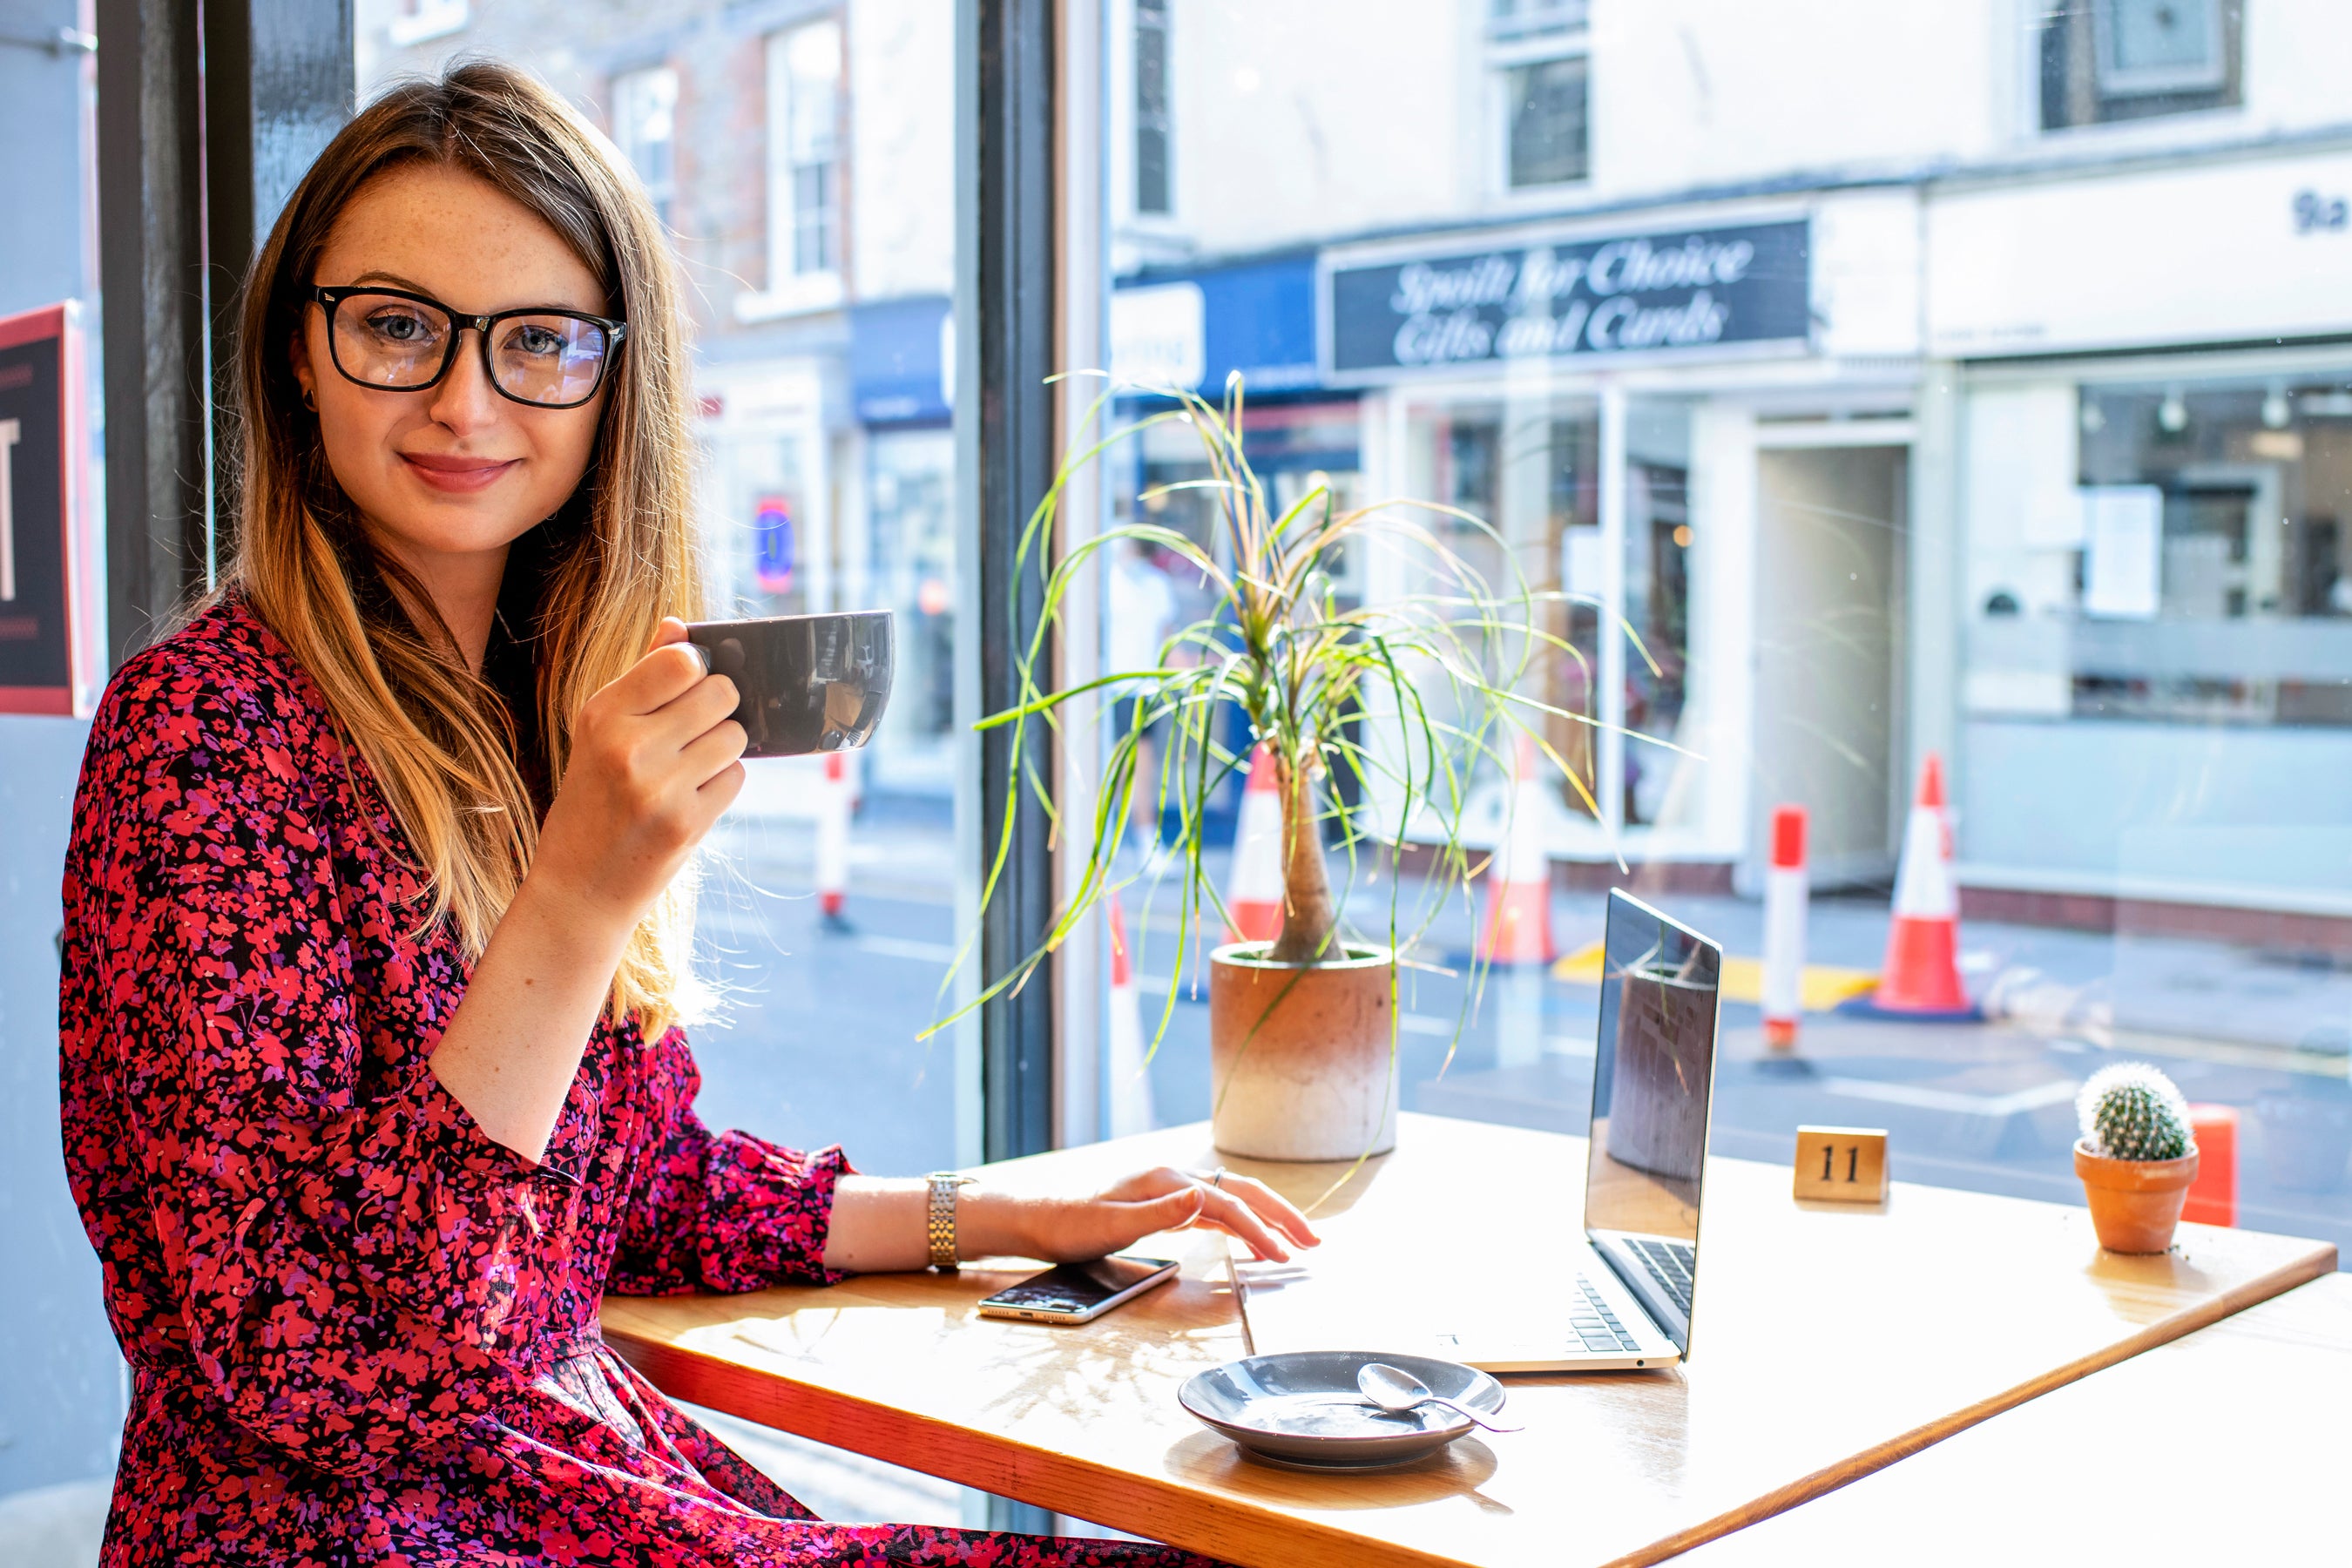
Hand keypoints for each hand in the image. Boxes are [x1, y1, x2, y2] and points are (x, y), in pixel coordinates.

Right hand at [532, 618, 745, 928]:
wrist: (580, 887)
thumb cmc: (592, 800)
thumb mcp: (598, 733)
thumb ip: (643, 678)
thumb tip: (679, 625)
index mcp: (602, 715)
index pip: (681, 660)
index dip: (696, 669)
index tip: (687, 685)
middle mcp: (630, 747)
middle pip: (720, 694)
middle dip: (718, 708)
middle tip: (692, 731)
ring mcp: (661, 788)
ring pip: (735, 736)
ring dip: (722, 749)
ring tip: (687, 768)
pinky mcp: (688, 824)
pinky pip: (736, 777)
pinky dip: (722, 784)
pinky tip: (689, 798)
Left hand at [967, 1166, 1321, 1263]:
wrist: (1045, 1219)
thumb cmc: (1074, 1225)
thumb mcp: (1113, 1224)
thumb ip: (1160, 1212)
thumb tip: (1202, 1196)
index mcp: (1168, 1180)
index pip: (1227, 1203)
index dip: (1260, 1228)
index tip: (1284, 1255)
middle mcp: (1177, 1179)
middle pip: (1243, 1192)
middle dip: (1281, 1215)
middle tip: (1314, 1242)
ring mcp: (1175, 1190)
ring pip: (1235, 1200)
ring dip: (1268, 1219)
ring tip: (1299, 1242)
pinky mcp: (1170, 1204)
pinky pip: (1218, 1212)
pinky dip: (1243, 1226)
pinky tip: (1256, 1242)